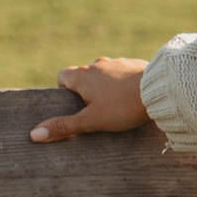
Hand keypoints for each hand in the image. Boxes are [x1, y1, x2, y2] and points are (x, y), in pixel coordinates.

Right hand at [30, 57, 151, 143]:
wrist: (162, 89)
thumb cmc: (123, 106)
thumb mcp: (91, 120)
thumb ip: (64, 126)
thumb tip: (34, 134)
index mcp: (83, 75)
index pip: (63, 75)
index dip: (63, 90)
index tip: (72, 106)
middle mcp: (98, 64)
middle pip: (84, 76)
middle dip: (85, 92)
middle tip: (93, 111)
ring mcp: (119, 63)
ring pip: (105, 75)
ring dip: (106, 88)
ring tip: (115, 107)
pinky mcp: (137, 65)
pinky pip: (124, 75)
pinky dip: (123, 85)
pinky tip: (132, 99)